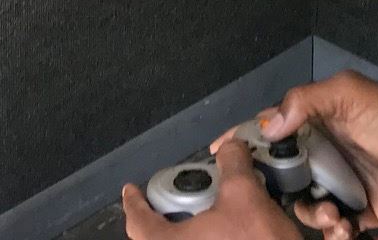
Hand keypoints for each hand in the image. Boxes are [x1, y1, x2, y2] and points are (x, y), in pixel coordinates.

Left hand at [121, 139, 297, 239]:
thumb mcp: (245, 194)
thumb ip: (233, 164)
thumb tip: (231, 146)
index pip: (137, 222)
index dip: (134, 202)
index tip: (131, 189)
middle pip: (157, 237)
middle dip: (167, 215)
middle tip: (183, 197)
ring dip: (191, 230)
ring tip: (212, 213)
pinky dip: (208, 239)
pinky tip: (229, 233)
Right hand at [258, 71, 377, 238]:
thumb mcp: (350, 95)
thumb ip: (306, 102)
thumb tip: (267, 127)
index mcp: (314, 122)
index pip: (269, 130)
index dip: (243, 141)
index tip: (218, 155)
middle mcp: (320, 155)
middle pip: (279, 176)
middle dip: (274, 190)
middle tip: (277, 199)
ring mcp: (337, 186)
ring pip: (302, 207)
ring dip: (310, 214)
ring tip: (333, 214)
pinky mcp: (355, 214)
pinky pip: (330, 228)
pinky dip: (332, 232)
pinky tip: (345, 227)